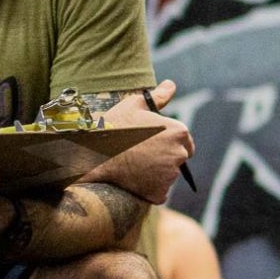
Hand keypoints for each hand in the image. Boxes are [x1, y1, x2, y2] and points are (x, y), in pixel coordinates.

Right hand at [94, 80, 194, 203]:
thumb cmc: (113, 127)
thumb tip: (171, 85)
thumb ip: (158, 97)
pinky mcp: (159, 193)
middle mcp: (179, 154)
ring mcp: (170, 176)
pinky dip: (149, 188)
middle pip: (177, 158)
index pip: (185, 141)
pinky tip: (132, 179)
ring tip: (133, 165)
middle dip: (163, 157)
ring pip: (167, 176)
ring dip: (156, 173)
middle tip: (139, 153)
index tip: (151, 143)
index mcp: (178, 131)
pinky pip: (158, 192)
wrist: (94, 156)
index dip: (168, 141)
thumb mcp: (134, 105)